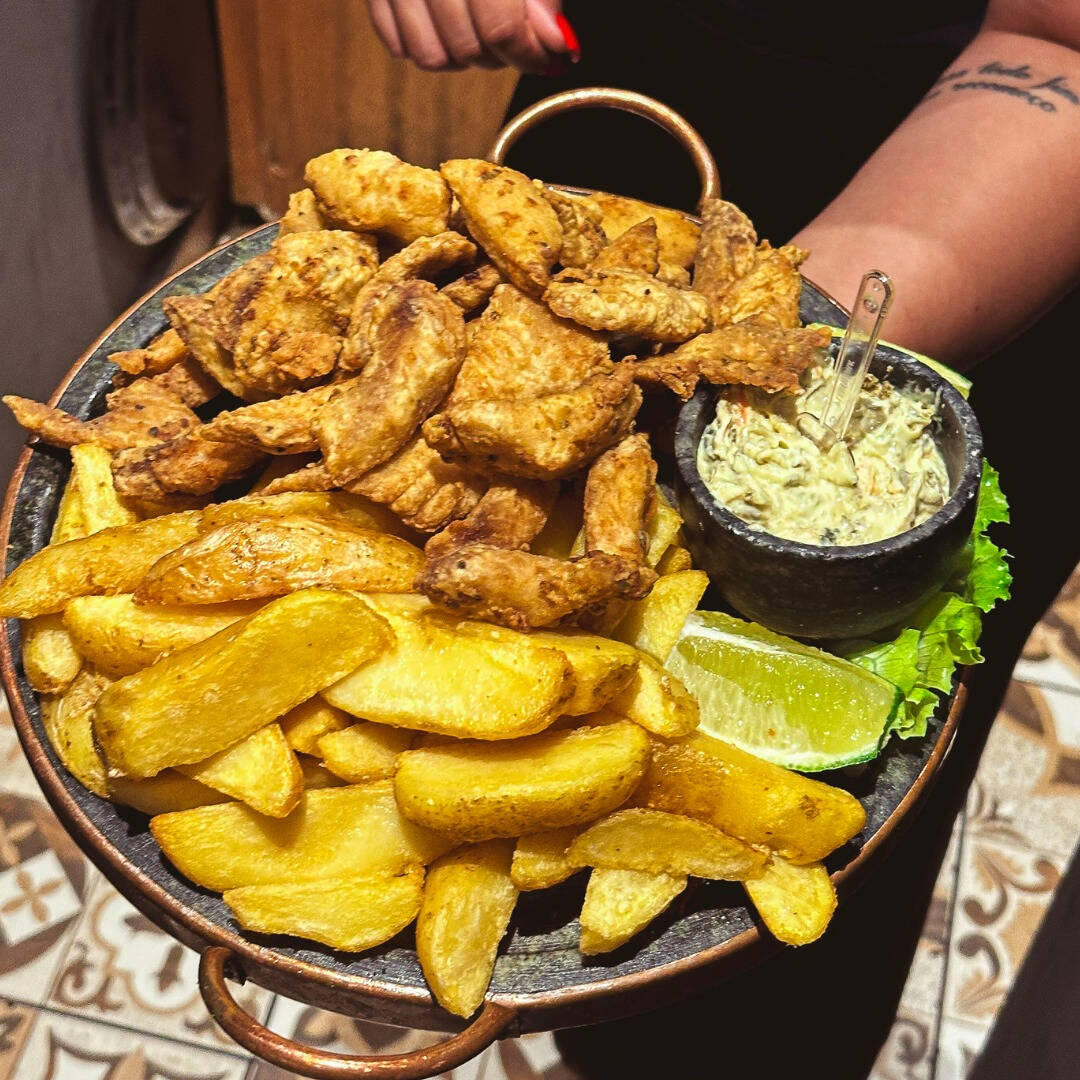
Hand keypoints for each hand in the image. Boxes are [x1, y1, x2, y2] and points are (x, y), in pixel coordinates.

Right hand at [368, 0, 568, 72]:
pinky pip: (397, 44)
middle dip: (503, 56)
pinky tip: (449, 25)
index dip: (530, 54)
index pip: (500, 28)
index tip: (551, 58)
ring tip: (485, 34)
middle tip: (522, 41)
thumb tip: (553, 40)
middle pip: (467, 46)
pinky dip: (428, 46)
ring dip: (465, 58)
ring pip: (431, 56)